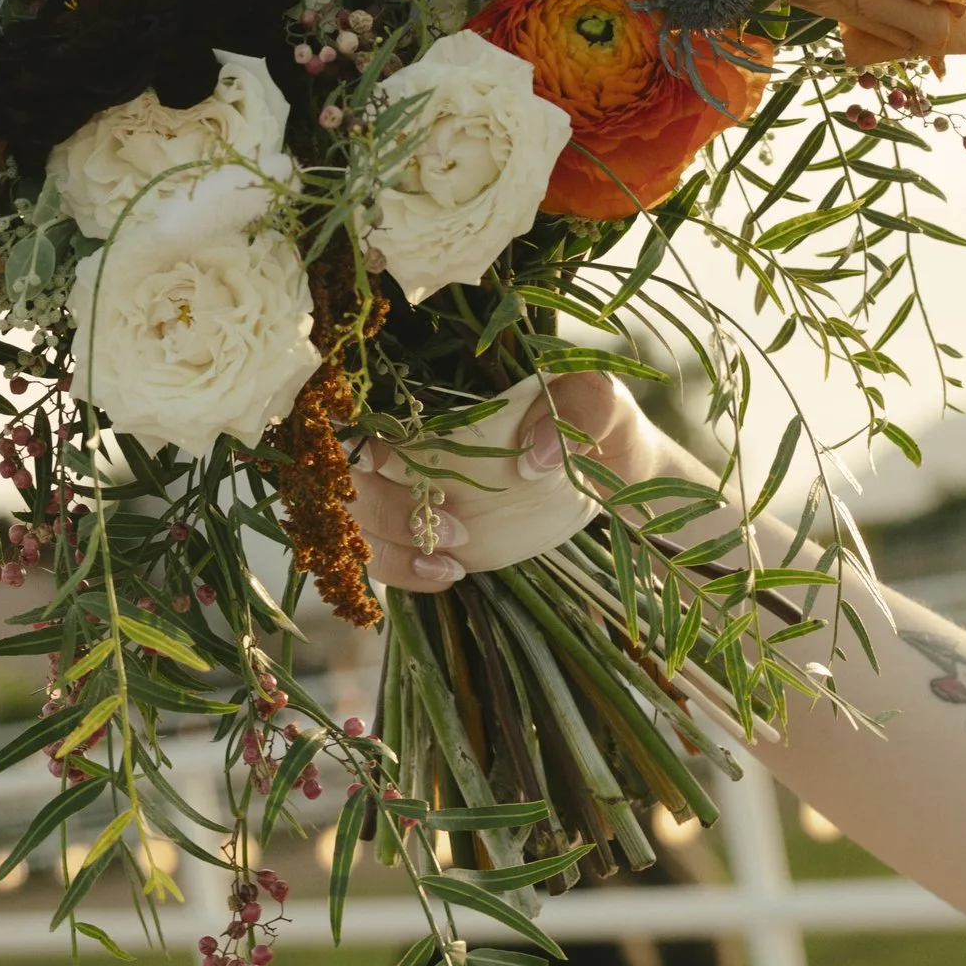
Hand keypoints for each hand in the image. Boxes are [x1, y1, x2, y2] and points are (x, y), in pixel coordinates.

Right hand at [348, 374, 643, 588]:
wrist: (620, 473)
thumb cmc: (599, 422)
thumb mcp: (600, 400)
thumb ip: (577, 409)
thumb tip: (531, 457)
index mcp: (437, 390)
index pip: (358, 405)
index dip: (344, 433)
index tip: (377, 458)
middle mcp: (409, 437)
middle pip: (344, 472)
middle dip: (379, 506)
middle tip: (451, 529)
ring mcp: (412, 486)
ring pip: (354, 519)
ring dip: (388, 546)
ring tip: (450, 563)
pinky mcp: (427, 529)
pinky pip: (386, 552)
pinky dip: (403, 570)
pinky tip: (446, 575)